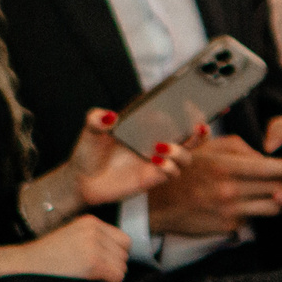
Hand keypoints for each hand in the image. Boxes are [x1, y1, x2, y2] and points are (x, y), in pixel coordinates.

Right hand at [0, 214, 131, 281]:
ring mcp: (94, 246)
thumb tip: (121, 254)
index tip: (104, 262)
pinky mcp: (93, 263)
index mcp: (90, 222)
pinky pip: (117, 277)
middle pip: (124, 253)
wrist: (25, 265)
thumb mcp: (72, 236)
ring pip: (122, 266)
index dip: (116, 254)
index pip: (124, 239)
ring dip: (111, 275)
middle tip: (95, 271)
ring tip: (90, 276)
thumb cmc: (47, 256)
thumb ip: (96, 239)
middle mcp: (94, 230)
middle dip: (114, 265)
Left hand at [62, 108, 197, 208]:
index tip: (190, 101)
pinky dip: (169, 166)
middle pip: (190, 136)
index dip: (186, 108)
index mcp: (146, 125)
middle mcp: (156, 141)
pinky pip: (172, 173)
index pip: (172, 113)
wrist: (81, 181)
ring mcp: (157, 160)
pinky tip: (155, 161)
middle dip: (200, 130)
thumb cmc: (88, 153)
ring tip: (162, 146)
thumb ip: (96, 119)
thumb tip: (109, 117)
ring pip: (186, 156)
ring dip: (181, 150)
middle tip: (199, 125)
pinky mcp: (153, 178)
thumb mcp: (90, 131)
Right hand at [147, 129, 281, 234]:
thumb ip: (242, 148)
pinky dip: (259, 210)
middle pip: (277, 188)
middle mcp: (230, 190)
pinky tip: (255, 202)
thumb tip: (268, 156)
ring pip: (272, 206)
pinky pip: (255, 218)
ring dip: (280, 198)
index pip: (271, 168)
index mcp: (227, 166)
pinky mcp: (229, 227)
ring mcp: (231, 211)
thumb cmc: (186, 168)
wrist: (158, 202)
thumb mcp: (210, 148)